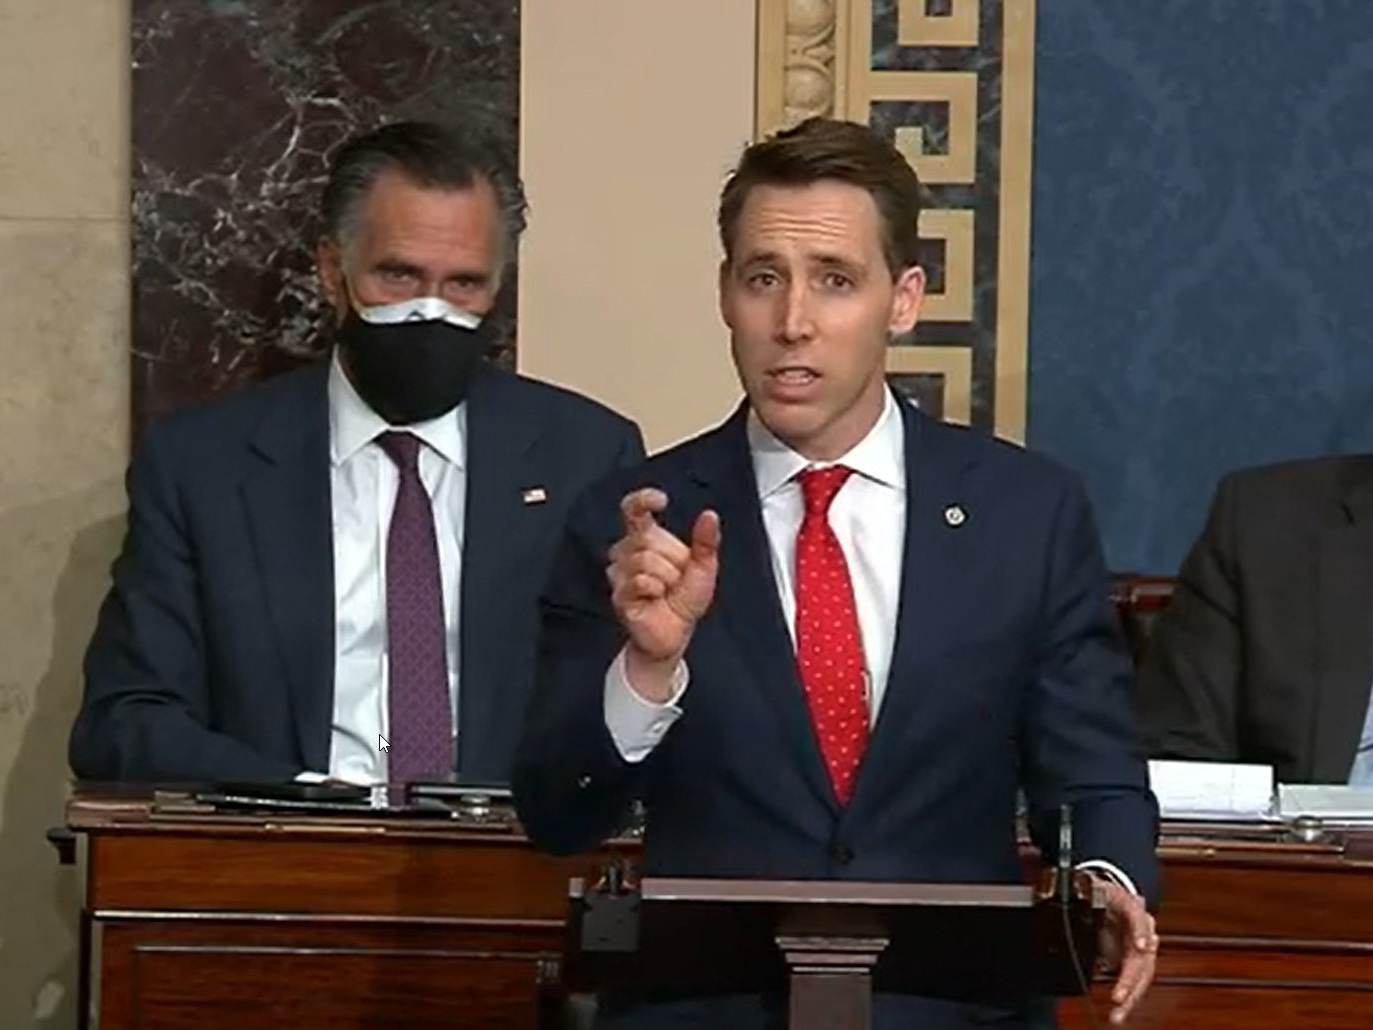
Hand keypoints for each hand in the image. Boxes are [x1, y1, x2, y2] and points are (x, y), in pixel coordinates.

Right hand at [606, 488, 719, 700]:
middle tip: (676, 579)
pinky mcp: (618, 594)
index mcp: (647, 539)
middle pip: (647, 538)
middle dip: (673, 560)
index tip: (661, 500)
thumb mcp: (704, 567)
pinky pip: (640, 581)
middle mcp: (628, 551)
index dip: (642, 500)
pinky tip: (656, 598)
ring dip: (666, 578)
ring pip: (645, 560)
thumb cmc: (684, 599)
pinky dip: (656, 590)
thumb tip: (710, 515)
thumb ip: (706, 541)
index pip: (634, 510)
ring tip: (666, 591)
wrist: (675, 632)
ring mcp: (620, 573)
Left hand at [1095, 879, 1157, 1024]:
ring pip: (1141, 975)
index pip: (1139, 918)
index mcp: (1132, 907)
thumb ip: (1091, 894)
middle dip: (1132, 980)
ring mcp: (1142, 947)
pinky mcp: (1134, 960)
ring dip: (1131, 996)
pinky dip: (1128, 996)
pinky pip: (1134, 981)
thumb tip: (1082, 894)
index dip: (1142, 932)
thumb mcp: (1093, 888)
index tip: (1144, 947)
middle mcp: (1143, 930)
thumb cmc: (1100, 891)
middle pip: (1142, 957)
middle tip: (1119, 998)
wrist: (1105, 895)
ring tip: (1118, 1015)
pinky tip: (1121, 1010)